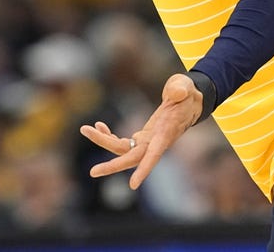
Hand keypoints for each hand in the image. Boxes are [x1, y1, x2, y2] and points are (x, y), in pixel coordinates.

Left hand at [80, 73, 202, 189]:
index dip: (145, 169)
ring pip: (122, 149)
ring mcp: (148, 141)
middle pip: (133, 157)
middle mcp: (156, 142)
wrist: (189, 102)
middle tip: (92, 172)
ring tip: (85, 129)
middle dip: (113, 165)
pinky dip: (108, 136)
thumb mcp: (185, 87)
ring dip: (103, 141)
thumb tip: (177, 92)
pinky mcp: (142, 138)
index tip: (133, 185)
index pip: (155, 154)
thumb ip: (181, 89)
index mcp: (167, 133)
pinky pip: (122, 142)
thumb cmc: (188, 94)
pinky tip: (99, 126)